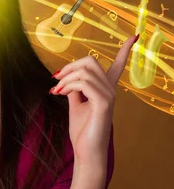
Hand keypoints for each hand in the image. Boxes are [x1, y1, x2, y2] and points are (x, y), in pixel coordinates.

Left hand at [51, 34, 137, 167]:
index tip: (133, 36)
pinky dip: (69, 85)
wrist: (86, 152)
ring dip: (66, 78)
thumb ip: (75, 89)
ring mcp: (109, 96)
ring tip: (56, 91)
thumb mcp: (75, 104)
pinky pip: (85, 83)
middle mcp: (110, 90)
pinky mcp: (104, 104)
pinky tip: (60, 94)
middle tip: (55, 79)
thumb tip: (67, 77)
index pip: (118, 65)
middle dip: (69, 66)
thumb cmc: (82, 130)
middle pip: (91, 61)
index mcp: (105, 89)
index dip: (124, 50)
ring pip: (86, 71)